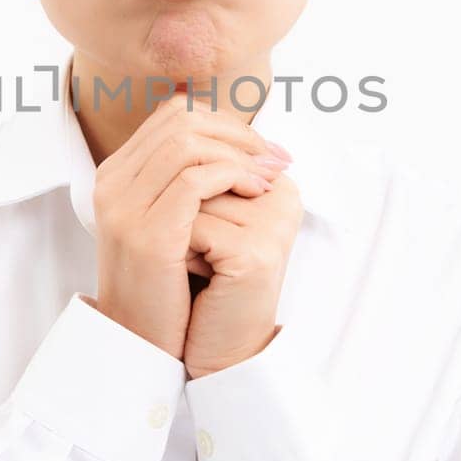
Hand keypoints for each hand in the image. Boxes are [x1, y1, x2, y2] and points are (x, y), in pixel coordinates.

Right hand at [91, 93, 288, 360]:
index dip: (224, 122)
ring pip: (187, 142)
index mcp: (116, 175)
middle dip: (237, 132)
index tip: (261, 146)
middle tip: (275, 156)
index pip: (172, 116)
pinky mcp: (146, 233)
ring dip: (240, 153)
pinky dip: (232, 176)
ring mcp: (123, 207)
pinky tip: (257, 191)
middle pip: (180, 120)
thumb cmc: (164, 285)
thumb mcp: (169, 224)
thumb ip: (185, 183)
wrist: (139, 343)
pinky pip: (192, 179)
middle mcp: (112, 184)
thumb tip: (236, 144)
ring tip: (271, 174)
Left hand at [182, 170, 303, 378]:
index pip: (212, 150)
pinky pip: (192, 229)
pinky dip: (181, 254)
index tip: (200, 227)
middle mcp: (284, 196)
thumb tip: (176, 115)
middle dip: (181, 208)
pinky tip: (199, 277)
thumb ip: (205, 169)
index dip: (186, 188)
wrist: (221, 345)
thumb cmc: (210, 280)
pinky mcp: (256, 253)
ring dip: (178, 230)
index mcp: (277, 182)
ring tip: (199, 261)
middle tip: (196, 247)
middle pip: (201, 170)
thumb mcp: (210, 216)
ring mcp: (274, 224)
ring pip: (192, 196)